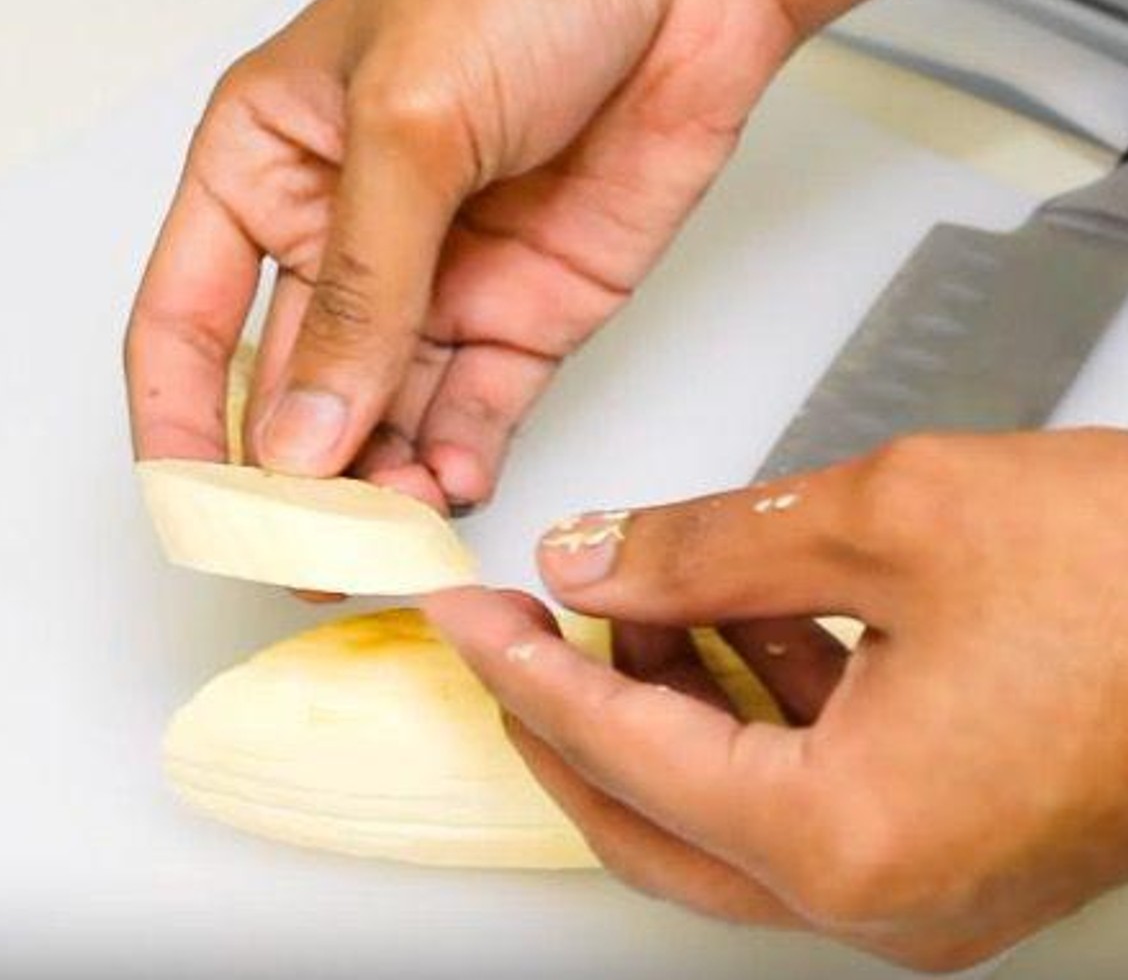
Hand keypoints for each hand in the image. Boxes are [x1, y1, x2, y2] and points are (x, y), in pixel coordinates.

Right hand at [125, 0, 798, 510]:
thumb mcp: (409, 120)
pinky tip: (450, 486)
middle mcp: (342, 232)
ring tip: (383, 539)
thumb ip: (355, 290)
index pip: (187, 322)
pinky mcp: (525, 306)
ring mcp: (436, 278)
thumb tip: (302, 436)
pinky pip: (474, 407)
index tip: (199, 513)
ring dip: (377, 486)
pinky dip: (458, 456)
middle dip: (293, 484)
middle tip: (302, 558)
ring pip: (381, 416)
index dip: (181, 426)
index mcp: (266, 163)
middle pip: (289, 391)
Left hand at [427, 429, 1127, 969]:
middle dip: (568, 715)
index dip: (521, 669)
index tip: (465, 612)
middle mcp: (879, 899)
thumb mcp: (883, 518)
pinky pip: (799, 802)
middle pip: (647, 819)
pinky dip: (750, 717)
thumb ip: (703, 549)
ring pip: (719, 816)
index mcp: (846, 836)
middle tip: (517, 626)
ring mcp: (921, 894)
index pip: (617, 749)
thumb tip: (590, 559)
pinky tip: (743, 624)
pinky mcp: (952, 856)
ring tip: (641, 597)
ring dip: (663, 711)